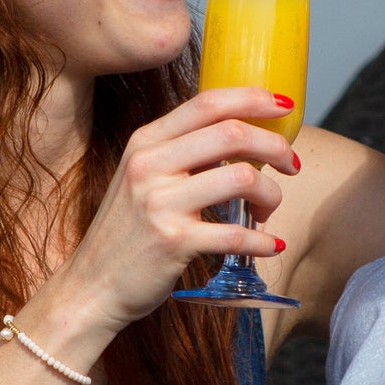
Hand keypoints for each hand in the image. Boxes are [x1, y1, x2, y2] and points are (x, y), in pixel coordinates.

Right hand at [57, 88, 298, 330]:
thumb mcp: (142, 178)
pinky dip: (263, 241)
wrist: (92, 285)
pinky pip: (236, 234)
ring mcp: (160, 203)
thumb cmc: (128, 232)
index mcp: (145, 142)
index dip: (253, 98)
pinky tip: (272, 245)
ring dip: (271, 194)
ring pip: (242, 178)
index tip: (284, 108)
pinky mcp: (173, 242)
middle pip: (232, 133)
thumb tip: (241, 137)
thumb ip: (180, 153)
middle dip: (275, 146)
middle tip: (292, 164)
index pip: (207, 102)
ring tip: (268, 210)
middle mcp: (150, 165)